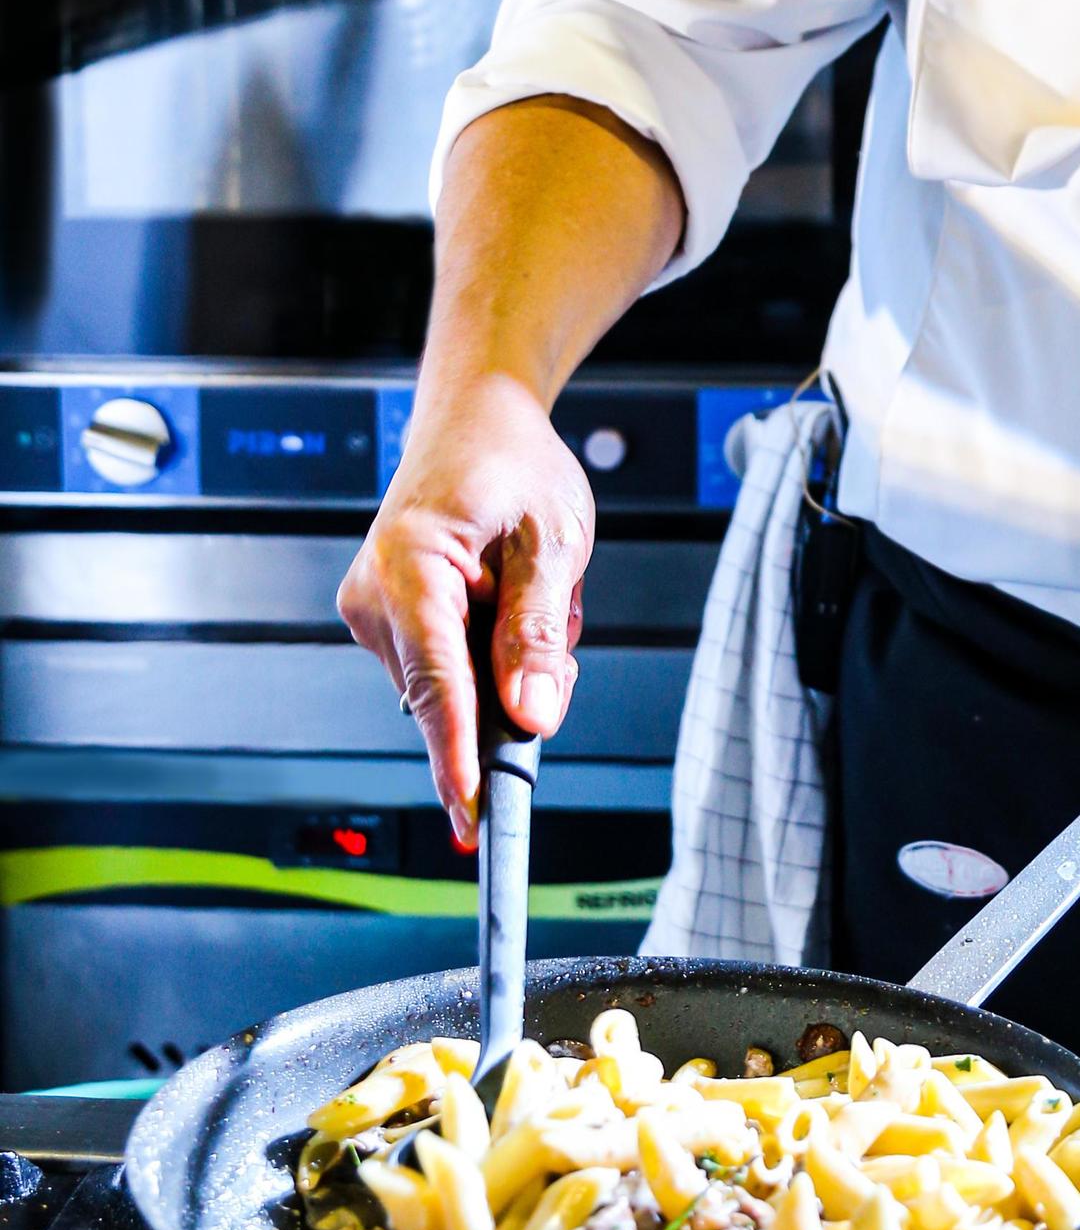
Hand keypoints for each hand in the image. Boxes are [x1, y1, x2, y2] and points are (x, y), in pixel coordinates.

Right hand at [338, 376, 592, 843]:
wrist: (476, 419)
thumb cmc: (511, 461)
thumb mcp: (552, 540)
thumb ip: (538, 630)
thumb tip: (532, 712)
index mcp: (408, 565)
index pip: (436, 682)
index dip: (459, 754)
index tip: (475, 810)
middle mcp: (375, 596)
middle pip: (447, 696)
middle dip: (512, 685)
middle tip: (555, 618)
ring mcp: (375, 612)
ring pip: (455, 689)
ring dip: (508, 663)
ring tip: (532, 587)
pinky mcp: (389, 622)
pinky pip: (450, 670)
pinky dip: (492, 653)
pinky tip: (510, 598)